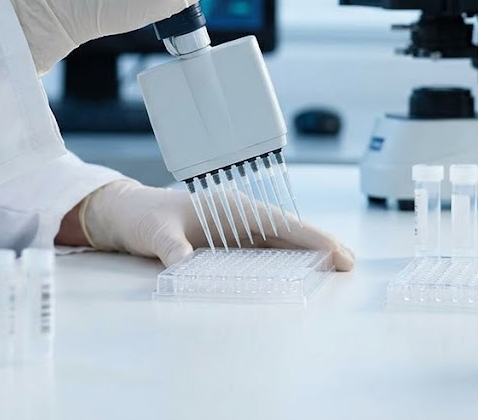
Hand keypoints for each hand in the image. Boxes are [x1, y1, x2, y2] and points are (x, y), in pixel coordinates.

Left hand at [78, 179, 354, 269]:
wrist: (127, 212)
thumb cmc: (143, 217)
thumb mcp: (154, 233)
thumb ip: (170, 248)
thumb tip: (182, 263)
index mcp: (229, 208)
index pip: (278, 223)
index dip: (310, 237)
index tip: (336, 250)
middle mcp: (237, 215)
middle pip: (287, 231)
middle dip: (318, 245)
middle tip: (349, 263)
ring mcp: (234, 227)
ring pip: (279, 240)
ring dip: (305, 252)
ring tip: (334, 267)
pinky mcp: (227, 239)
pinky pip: (263, 248)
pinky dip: (285, 257)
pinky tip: (298, 270)